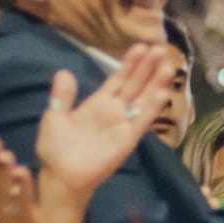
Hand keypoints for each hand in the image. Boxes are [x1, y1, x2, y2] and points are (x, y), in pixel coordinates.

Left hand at [35, 47, 173, 205]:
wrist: (61, 175)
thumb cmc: (56, 148)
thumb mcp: (55, 116)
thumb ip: (63, 96)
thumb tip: (64, 72)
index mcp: (98, 103)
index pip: (119, 79)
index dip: (130, 64)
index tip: (142, 47)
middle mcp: (115, 111)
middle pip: (136, 85)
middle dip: (148, 67)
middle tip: (161, 49)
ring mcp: (123, 124)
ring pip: (143, 99)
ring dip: (156, 84)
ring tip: (168, 66)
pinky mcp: (128, 139)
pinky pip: (142, 121)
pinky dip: (151, 108)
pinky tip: (162, 93)